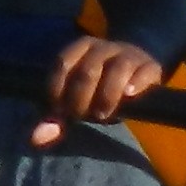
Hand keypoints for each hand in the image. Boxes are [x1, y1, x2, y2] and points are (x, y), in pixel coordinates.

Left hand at [30, 31, 166, 144]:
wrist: (136, 67)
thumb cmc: (98, 86)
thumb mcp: (74, 99)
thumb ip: (54, 118)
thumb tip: (35, 139)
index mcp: (80, 48)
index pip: (62, 63)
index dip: (58, 90)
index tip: (60, 112)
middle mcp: (103, 46)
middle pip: (88, 70)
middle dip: (81, 99)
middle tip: (83, 117)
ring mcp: (128, 54)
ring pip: (118, 68)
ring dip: (107, 94)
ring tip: (104, 114)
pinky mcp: (150, 66)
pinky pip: (145, 71)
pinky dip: (136, 84)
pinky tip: (130, 96)